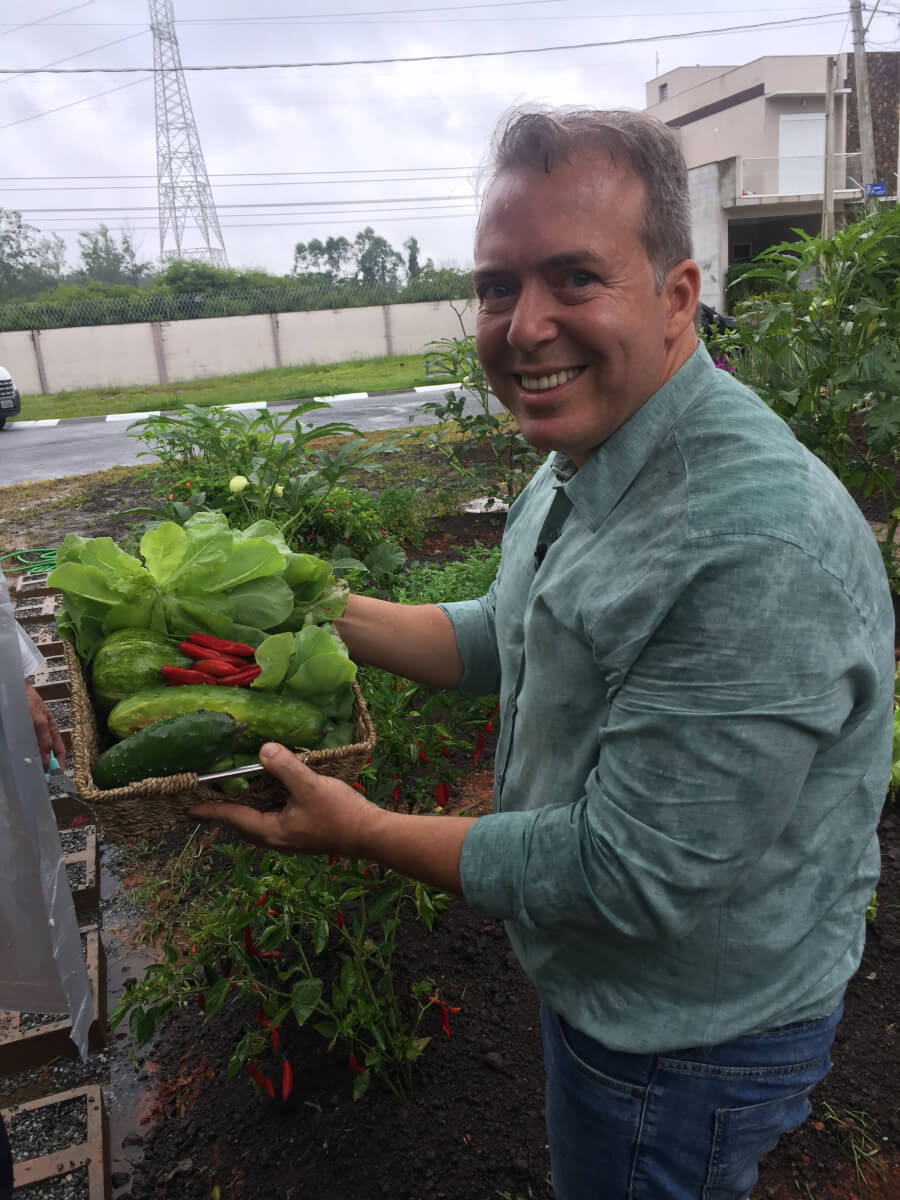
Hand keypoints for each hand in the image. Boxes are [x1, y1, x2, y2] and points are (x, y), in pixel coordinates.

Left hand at [25, 679, 66, 770]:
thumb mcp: (40, 720)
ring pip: (35, 751)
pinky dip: (24, 753)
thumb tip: (46, 759)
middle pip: (47, 752)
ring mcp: (31, 732)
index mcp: (52, 728)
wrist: (13, 688)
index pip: (59, 750)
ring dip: (34, 760)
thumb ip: (44, 739)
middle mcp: (42, 731)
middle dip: (46, 765)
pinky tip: (21, 757)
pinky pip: (24, 746)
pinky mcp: (20, 732)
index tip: (57, 775)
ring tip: (32, 770)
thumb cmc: (28, 699)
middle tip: (42, 777)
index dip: (59, 763)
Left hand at [189, 742, 374, 854]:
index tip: (190, 808)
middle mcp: (277, 838)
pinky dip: (265, 808)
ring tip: (237, 795)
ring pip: (259, 824)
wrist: (370, 834)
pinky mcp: (304, 832)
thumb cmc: (338, 813)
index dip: (212, 810)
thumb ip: (285, 767)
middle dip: (226, 813)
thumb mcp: (309, 786)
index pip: (234, 818)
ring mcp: (291, 838)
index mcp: (272, 831)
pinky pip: (274, 820)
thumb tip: (263, 750)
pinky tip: (273, 794)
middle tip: (210, 800)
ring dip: (246, 811)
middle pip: (243, 825)